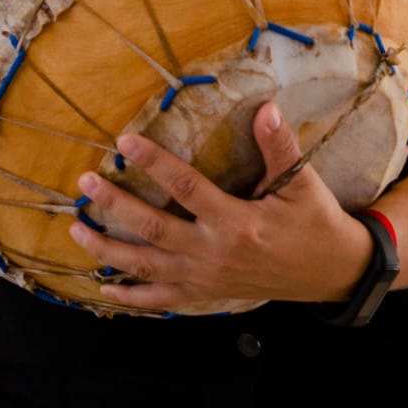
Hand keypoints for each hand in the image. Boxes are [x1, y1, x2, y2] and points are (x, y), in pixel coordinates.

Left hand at [68, 101, 372, 312]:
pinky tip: (103, 288)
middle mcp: (214, 254)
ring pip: (147, 266)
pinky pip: (161, 299)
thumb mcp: (302, 183)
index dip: (153, 162)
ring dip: (109, 249)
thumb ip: (279, 147)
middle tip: (85, 183)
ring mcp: (206, 278)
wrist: (331, 273)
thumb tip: (265, 108)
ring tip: (77, 228)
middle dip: (115, 205)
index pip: (185, 187)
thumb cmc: (314, 223)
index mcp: (236, 223)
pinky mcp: (206, 294)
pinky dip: (130, 296)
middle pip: (153, 228)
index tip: (124, 141)